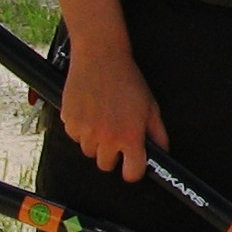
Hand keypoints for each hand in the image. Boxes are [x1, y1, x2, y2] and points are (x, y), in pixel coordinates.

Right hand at [60, 39, 165, 183]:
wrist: (101, 58)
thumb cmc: (128, 81)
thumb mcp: (151, 107)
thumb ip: (157, 133)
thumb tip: (162, 152)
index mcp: (130, 135)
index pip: (131, 173)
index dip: (132, 171)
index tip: (132, 166)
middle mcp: (107, 137)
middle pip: (105, 165)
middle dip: (112, 155)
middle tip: (116, 135)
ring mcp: (85, 131)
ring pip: (88, 151)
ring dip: (95, 142)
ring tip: (103, 119)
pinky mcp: (69, 121)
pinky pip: (74, 136)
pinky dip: (80, 129)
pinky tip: (90, 111)